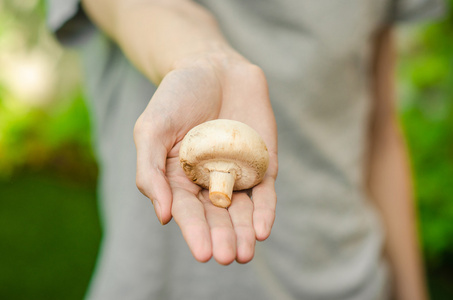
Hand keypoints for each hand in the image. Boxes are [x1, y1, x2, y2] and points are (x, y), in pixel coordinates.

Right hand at [134, 54, 277, 264]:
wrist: (212, 66)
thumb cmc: (177, 96)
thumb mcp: (152, 129)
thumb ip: (150, 170)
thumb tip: (163, 215)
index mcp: (179, 179)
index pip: (187, 211)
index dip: (194, 232)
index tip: (202, 253)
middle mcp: (209, 182)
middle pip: (217, 217)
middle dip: (222, 238)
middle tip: (228, 257)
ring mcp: (237, 174)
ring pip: (242, 211)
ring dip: (243, 233)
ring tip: (245, 253)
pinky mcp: (261, 164)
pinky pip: (264, 192)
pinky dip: (264, 210)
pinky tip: (262, 229)